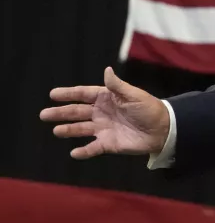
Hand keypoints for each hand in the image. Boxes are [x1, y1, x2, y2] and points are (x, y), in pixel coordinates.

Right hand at [39, 67, 169, 158]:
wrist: (163, 129)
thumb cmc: (149, 109)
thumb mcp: (134, 95)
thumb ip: (117, 86)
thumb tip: (106, 70)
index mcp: (107, 98)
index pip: (84, 94)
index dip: (69, 94)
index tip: (53, 94)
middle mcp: (102, 112)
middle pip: (77, 112)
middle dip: (61, 113)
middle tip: (44, 114)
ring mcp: (103, 128)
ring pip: (81, 129)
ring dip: (68, 130)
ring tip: (56, 131)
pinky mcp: (108, 143)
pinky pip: (92, 148)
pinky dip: (83, 151)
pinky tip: (74, 152)